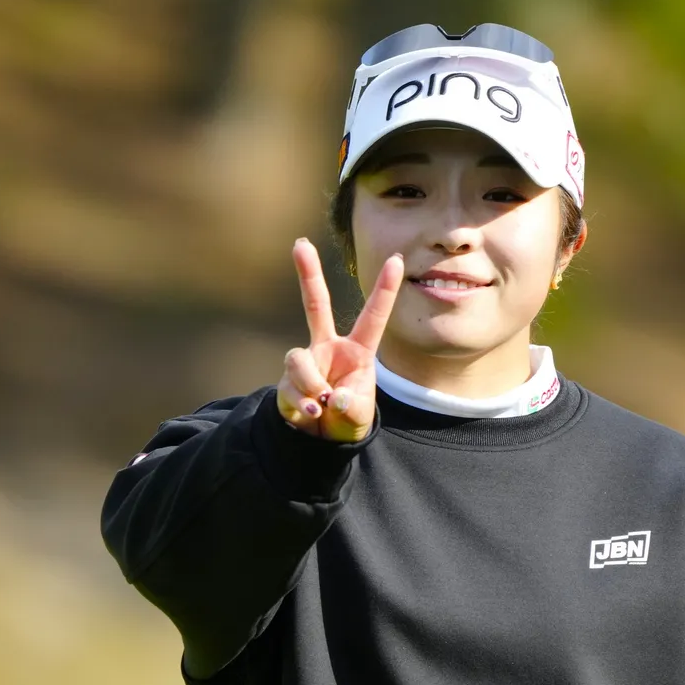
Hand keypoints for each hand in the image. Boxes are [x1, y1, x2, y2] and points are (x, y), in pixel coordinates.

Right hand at [276, 239, 402, 442]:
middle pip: (316, 305)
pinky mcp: (287, 379)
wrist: (321, 441)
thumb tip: (333, 396)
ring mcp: (306, 361)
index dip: (385, 289)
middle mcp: (329, 348)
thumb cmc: (347, 421)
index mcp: (358, 351)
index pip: (374, 316)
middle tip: (300, 243)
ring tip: (322, 405)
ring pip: (298, 358)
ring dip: (311, 383)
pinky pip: (290, 384)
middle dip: (308, 274)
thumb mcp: (359, 418)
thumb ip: (352, 407)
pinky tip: (312, 414)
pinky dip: (303, 402)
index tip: (397, 259)